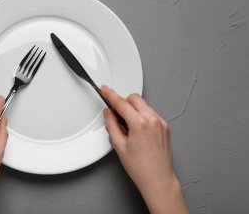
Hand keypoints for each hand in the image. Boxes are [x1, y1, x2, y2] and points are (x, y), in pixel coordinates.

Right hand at [101, 86, 187, 213]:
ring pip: (143, 104)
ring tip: (128, 126)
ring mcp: (161, 123)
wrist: (158, 179)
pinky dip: (142, 115)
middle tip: (116, 114)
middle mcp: (153, 120)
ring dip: (133, 109)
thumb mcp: (119, 146)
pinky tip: (138, 129)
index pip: (121, 103)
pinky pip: (151, 113)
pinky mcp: (165, 127)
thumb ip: (112, 125)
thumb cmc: (141, 167)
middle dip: (123, 102)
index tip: (105, 89)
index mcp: (140, 124)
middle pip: (134, 98)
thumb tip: (108, 114)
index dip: (110, 94)